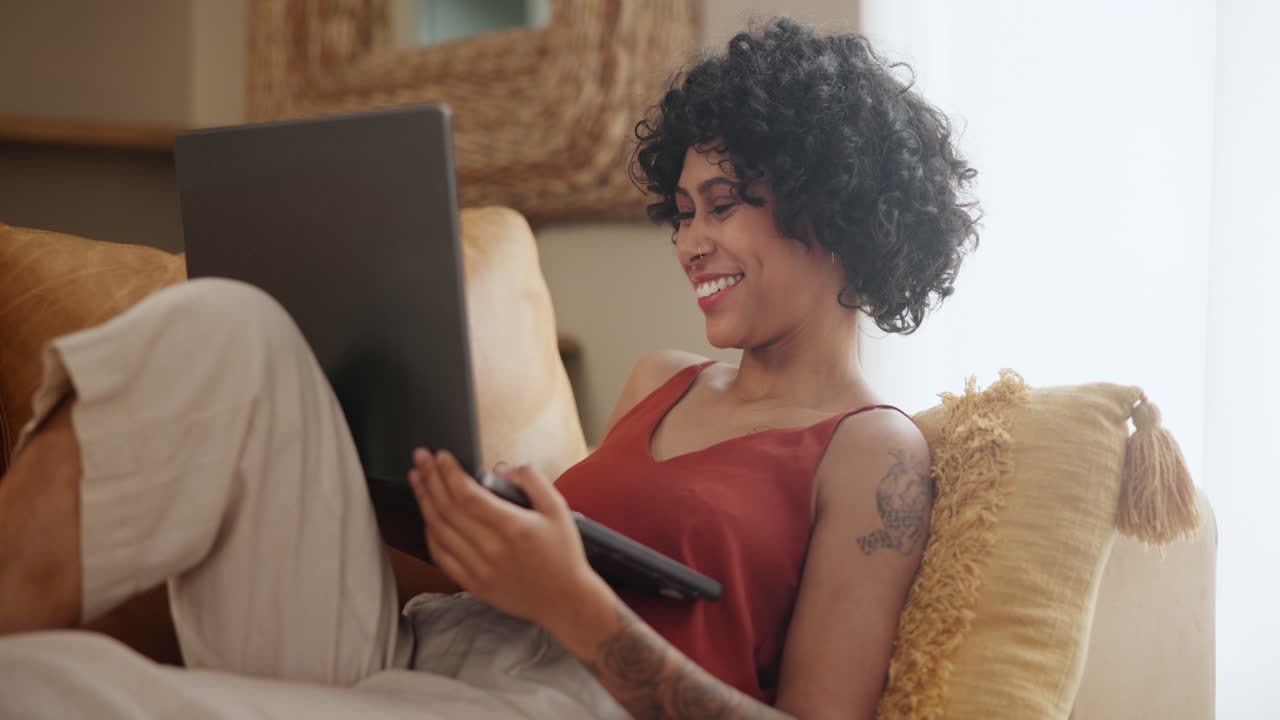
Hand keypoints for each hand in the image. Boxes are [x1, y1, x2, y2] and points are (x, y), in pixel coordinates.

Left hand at [407, 448, 605, 627]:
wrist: (565, 600)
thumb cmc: (563, 555)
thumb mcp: (558, 509)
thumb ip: (532, 481)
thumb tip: (501, 468)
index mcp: (512, 527)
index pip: (467, 494)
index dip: (449, 472)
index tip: (441, 455)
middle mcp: (491, 549)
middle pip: (447, 508)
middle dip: (430, 478)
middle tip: (421, 457)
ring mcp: (479, 569)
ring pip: (439, 530)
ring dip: (424, 501)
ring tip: (417, 479)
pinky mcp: (473, 583)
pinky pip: (441, 556)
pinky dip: (430, 533)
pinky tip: (427, 516)